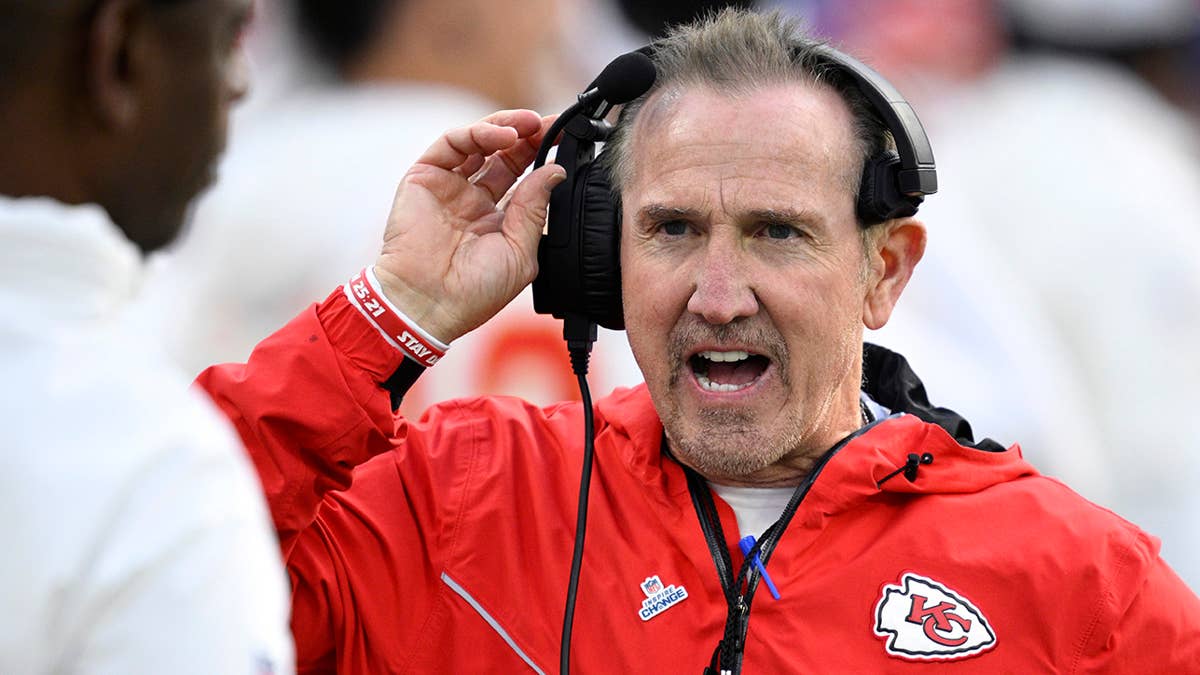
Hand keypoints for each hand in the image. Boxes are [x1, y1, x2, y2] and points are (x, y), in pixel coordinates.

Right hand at [373, 110, 564, 342]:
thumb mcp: (520, 252)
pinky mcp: (425, 177)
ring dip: (507, 127)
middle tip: (552, 125)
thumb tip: (555, 172)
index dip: (544, 157)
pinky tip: (503, 137)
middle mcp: (473, 200)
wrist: (428, 302)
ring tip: (531, 124)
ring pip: (479, 143)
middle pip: (505, 156)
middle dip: (530, 136)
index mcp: (497, 221)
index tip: (567, 140)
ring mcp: (449, 187)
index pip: (524, 179)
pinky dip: (478, 133)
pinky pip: (452, 144)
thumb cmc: (473, 292)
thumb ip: (535, 209)